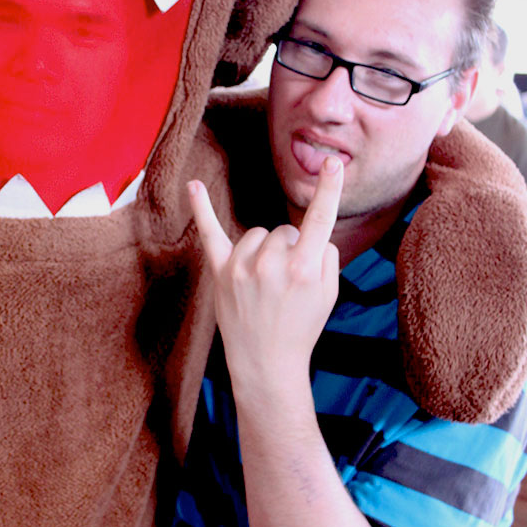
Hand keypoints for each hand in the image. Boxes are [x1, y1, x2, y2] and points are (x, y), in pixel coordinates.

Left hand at [188, 157, 342, 389]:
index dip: (329, 189)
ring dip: (264, 249)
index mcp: (305, 269)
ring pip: (259, 234)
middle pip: (285, 231)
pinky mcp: (220, 273)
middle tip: (288, 284)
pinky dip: (201, 209)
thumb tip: (312, 234)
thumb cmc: (302, 327)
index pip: (320, 220)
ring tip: (265, 282)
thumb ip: (326, 257)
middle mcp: (272, 264)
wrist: (267, 364)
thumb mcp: (330, 295)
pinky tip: (193, 185)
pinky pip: (210, 233)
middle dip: (290, 249)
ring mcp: (243, 267)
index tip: (332, 162)